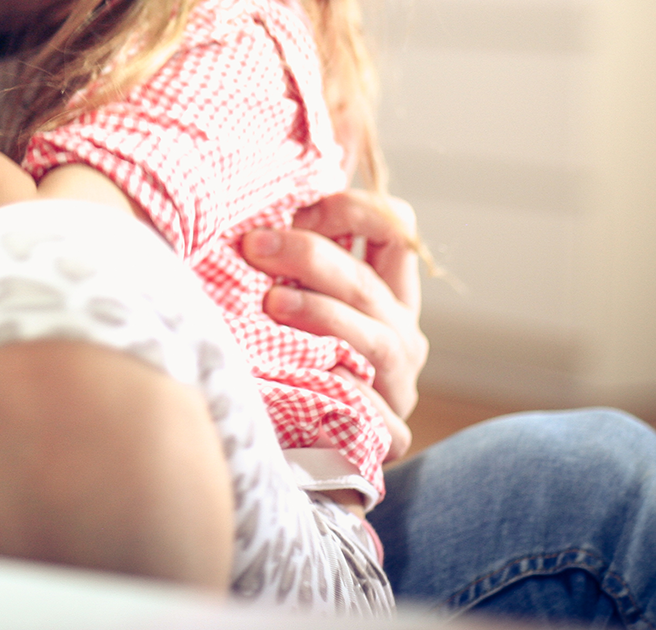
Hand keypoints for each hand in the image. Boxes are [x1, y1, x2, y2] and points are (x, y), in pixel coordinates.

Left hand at [243, 192, 427, 456]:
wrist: (295, 458)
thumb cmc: (284, 364)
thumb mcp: (290, 301)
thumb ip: (289, 257)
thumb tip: (257, 196)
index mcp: (386, 296)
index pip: (395, 230)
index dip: (351, 209)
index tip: (295, 210)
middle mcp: (401, 337)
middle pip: (370, 283)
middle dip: (311, 256)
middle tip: (254, 245)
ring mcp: (398, 388)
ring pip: (376, 339)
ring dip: (321, 313)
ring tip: (271, 302)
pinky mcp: (386, 437)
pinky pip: (375, 409)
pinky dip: (343, 388)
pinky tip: (303, 376)